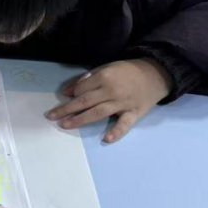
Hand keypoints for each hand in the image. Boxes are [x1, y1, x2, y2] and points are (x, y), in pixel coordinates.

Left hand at [47, 58, 172, 142]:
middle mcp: (111, 91)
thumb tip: (66, 91)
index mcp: (104, 77)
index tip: (65, 99)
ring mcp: (123, 103)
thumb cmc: (126, 71)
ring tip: (65, 125)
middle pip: (85, 101)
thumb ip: (86, 79)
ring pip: (98, 112)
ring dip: (80, 119)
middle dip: (66, 109)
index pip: (82, 89)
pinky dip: (116, 132)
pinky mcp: (134, 113)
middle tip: (51, 116)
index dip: (72, 95)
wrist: (156, 74)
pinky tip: (106, 139)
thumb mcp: (105, 68)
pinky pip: (124, 124)